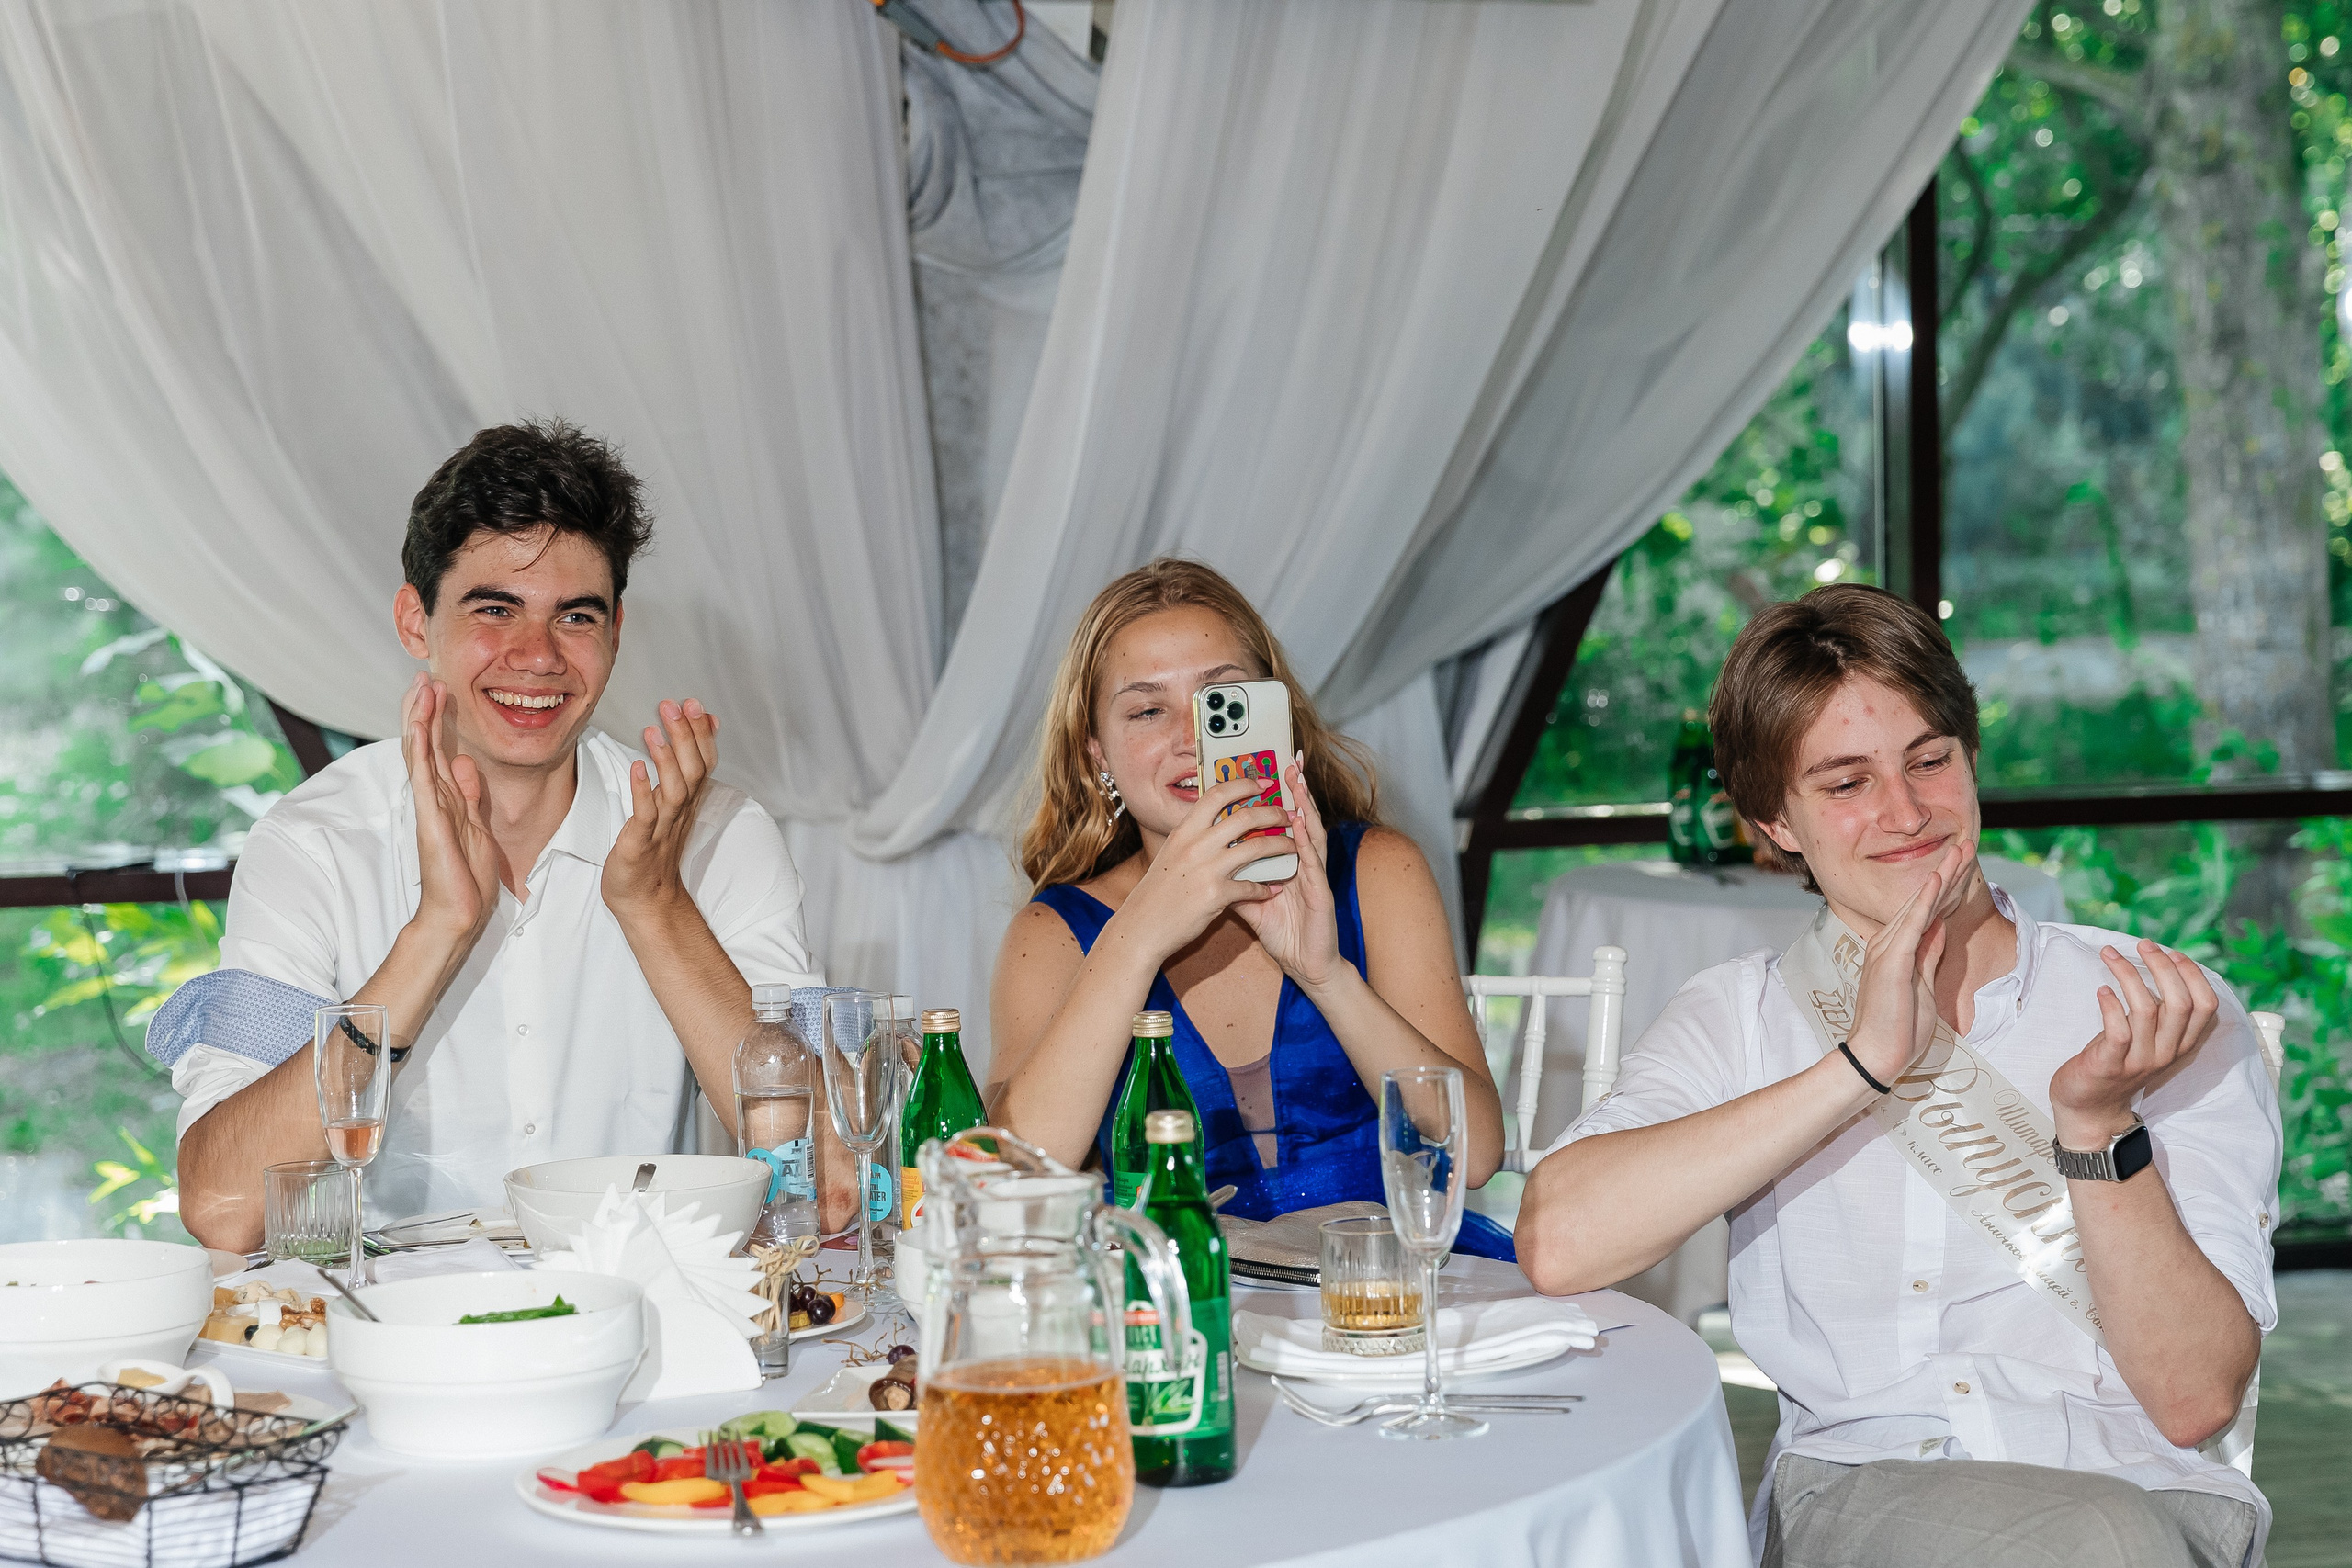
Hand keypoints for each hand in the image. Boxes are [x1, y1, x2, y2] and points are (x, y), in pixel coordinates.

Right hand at [402, 673, 498, 947]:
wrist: (458, 914)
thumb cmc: (467, 878)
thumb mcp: (476, 826)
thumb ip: (468, 796)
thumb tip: (463, 763)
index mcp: (447, 799)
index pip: (438, 751)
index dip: (438, 720)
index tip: (441, 690)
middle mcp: (434, 799)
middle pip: (425, 745)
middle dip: (425, 710)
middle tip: (425, 676)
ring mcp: (429, 808)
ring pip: (420, 754)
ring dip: (420, 720)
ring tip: (421, 688)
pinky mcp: (430, 820)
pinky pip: (423, 779)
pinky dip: (419, 752)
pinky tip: (417, 727)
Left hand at [603, 698, 720, 922]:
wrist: (644, 899)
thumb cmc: (653, 849)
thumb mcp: (672, 806)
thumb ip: (683, 770)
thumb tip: (701, 733)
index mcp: (689, 802)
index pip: (705, 761)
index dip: (701, 733)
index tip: (693, 703)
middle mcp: (681, 812)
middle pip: (694, 770)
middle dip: (685, 737)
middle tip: (672, 705)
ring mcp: (662, 828)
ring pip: (675, 790)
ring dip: (666, 759)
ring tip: (652, 730)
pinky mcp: (641, 844)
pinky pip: (645, 816)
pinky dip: (642, 792)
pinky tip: (636, 768)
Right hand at [1114, 775, 1296, 958]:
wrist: (1143, 925)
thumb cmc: (1159, 890)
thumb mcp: (1172, 852)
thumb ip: (1194, 835)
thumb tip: (1219, 819)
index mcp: (1184, 830)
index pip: (1217, 794)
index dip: (1244, 784)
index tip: (1264, 783)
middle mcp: (1195, 844)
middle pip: (1245, 816)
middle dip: (1273, 813)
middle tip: (1288, 816)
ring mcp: (1206, 869)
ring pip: (1257, 847)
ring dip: (1281, 846)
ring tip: (1294, 848)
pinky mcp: (1216, 895)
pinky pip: (1252, 886)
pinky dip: (1266, 887)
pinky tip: (1273, 889)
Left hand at [1234, 754, 1342, 988]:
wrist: (1306, 967)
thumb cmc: (1285, 935)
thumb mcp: (1251, 906)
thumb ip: (1235, 883)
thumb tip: (1211, 866)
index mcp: (1289, 864)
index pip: (1284, 824)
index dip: (1280, 798)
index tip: (1269, 772)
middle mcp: (1304, 864)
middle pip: (1301, 819)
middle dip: (1297, 790)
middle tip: (1290, 762)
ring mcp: (1314, 877)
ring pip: (1311, 834)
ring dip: (1305, 806)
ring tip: (1297, 782)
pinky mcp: (1321, 894)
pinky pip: (1313, 863)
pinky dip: (1305, 842)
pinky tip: (1299, 824)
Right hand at [1842, 837, 1966, 1093]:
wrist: (1877, 1056)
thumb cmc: (1899, 1029)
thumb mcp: (1923, 986)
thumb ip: (1928, 954)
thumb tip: (1940, 928)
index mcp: (1897, 950)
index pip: (1927, 912)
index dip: (1947, 887)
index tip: (1964, 865)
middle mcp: (1888, 943)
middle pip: (1923, 900)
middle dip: (1948, 871)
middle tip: (1967, 844)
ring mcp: (1887, 950)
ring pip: (1919, 904)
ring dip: (1941, 876)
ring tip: (1960, 850)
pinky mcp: (1891, 960)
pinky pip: (1911, 923)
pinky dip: (1925, 899)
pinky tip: (1937, 878)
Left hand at [2049, 940, 2218, 1147]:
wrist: (2089, 1108)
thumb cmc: (2115, 1061)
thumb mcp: (2146, 1037)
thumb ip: (2158, 1012)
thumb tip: (2159, 966)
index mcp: (2180, 1043)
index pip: (2206, 1006)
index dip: (2193, 975)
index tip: (2172, 952)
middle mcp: (2166, 1052)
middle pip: (2181, 1003)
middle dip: (2163, 967)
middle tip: (2143, 944)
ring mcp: (2139, 1060)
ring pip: (2148, 1011)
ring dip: (2129, 976)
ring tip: (2111, 954)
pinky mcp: (2110, 1066)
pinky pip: (2119, 1031)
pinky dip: (2110, 1005)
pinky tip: (2101, 990)